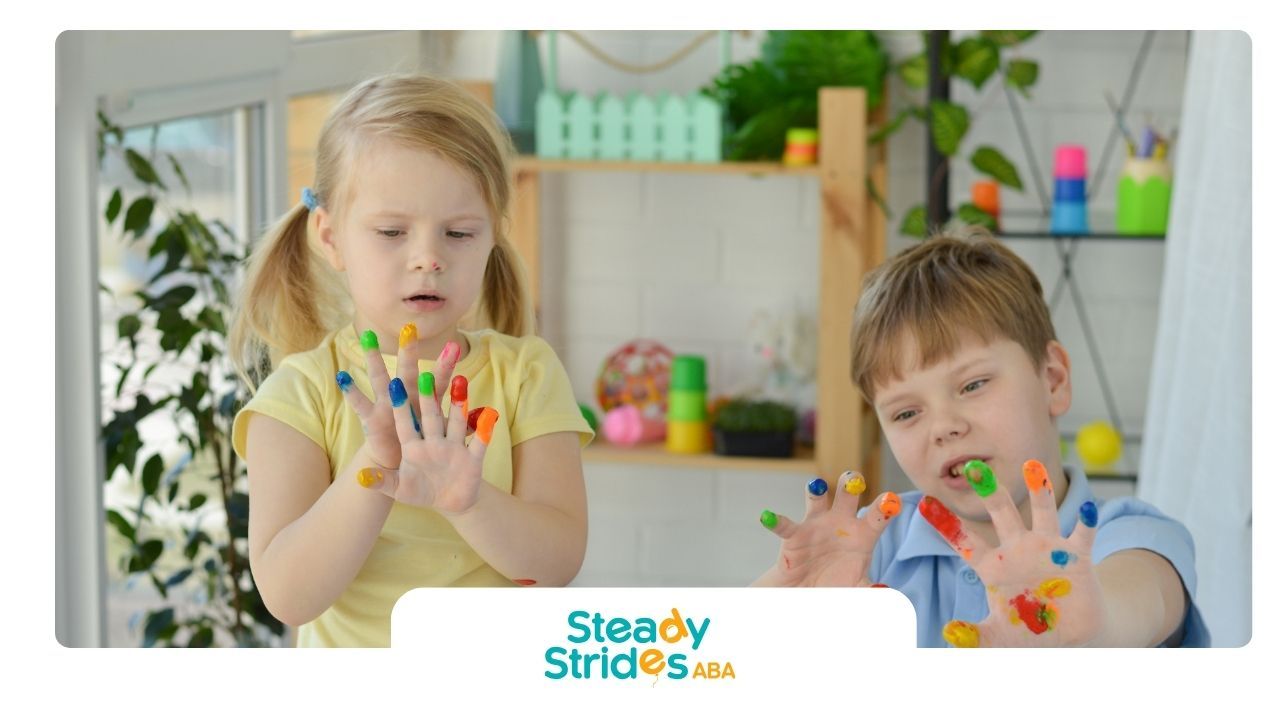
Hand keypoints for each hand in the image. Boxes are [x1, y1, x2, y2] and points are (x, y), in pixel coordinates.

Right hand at [336, 325, 460, 468]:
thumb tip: (486, 416)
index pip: (437, 380)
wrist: (401, 463)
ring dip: (373, 357)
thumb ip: (463, 425)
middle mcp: (406, 396)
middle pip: (407, 370)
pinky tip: (342, 375)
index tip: (454, 346)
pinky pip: (360, 403)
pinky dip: (351, 390)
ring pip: (379, 376)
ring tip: (366, 336)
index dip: (445, 366)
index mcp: (426, 400)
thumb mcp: (445, 436)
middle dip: (408, 351)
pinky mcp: (371, 418)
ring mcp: (386, 404)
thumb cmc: (426, 445)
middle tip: (409, 327)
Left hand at [354, 368, 498, 515]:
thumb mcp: (398, 489)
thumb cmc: (420, 490)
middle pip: (431, 415)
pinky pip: (480, 442)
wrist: (448, 501)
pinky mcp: (473, 458)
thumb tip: (360, 477)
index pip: (405, 422)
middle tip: (425, 374)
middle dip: (428, 396)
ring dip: (459, 403)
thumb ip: (381, 482)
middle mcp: (434, 441)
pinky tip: (490, 414)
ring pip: (457, 421)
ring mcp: (454, 447)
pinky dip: (484, 430)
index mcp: (413, 446)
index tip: (393, 384)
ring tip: (460, 381)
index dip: (400, 405)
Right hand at [758, 472, 899, 586]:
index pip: (877, 517)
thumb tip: (883, 593)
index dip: (884, 508)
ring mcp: (816, 525)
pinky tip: (767, 516)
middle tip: (853, 478)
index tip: (891, 501)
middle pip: (848, 497)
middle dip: (850, 484)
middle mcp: (841, 522)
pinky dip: (775, 521)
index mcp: (863, 534)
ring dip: (816, 490)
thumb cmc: (839, 583)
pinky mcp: (794, 535)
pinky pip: (784, 526)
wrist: (809, 592)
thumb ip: (870, 590)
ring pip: (817, 500)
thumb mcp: (857, 587)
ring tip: (815, 484)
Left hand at [923, 459, 1103, 647]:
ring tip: (1032, 464)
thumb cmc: (1028, 629)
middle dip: (989, 491)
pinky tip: (1089, 509)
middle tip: (974, 465)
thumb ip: (975, 636)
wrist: (1070, 634)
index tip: (924, 501)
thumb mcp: (999, 636)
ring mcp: (1048, 548)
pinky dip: (1086, 522)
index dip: (945, 524)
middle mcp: (1018, 548)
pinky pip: (1082, 535)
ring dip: (1039, 489)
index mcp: (993, 565)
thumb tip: (948, 634)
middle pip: (1001, 514)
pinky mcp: (1077, 556)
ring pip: (1042, 512)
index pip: (964, 541)